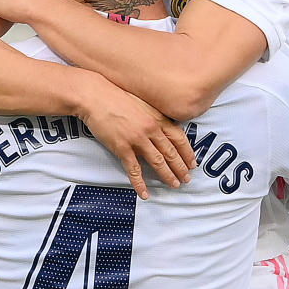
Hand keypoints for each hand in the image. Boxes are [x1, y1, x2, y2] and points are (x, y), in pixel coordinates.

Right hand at [80, 82, 196, 199]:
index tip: (192, 162)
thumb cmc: (117, 96)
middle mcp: (151, 129)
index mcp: (157, 118)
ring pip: (157, 162)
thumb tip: (162, 129)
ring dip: (167, 175)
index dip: (187, 152)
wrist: (96, 96)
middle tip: (187, 178)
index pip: (179, 138)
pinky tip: (145, 193)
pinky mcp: (122, 147)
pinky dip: (140, 184)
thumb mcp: (142, 103)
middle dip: (181, 167)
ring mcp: (137, 139)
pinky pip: (134, 170)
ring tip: (174, 185)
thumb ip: (153, 117)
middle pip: (171, 152)